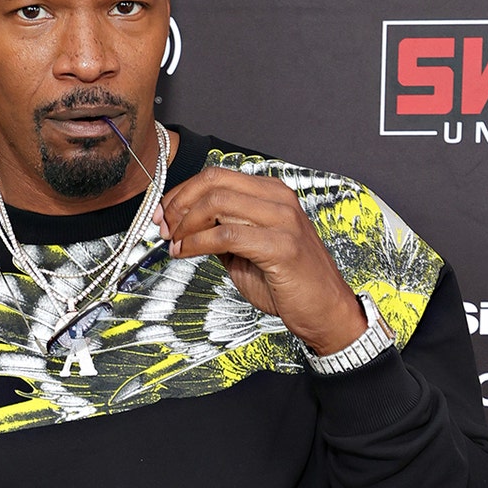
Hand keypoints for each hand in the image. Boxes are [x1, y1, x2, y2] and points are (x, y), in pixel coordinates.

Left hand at [155, 166, 365, 354]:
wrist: (325, 311)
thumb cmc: (287, 282)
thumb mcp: (247, 249)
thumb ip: (220, 230)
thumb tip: (181, 224)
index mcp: (271, 192)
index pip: (216, 176)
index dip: (181, 192)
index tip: (162, 214)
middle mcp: (278, 198)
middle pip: (213, 183)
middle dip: (178, 204)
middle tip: (163, 228)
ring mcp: (283, 220)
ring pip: (217, 204)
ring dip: (185, 225)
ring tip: (174, 244)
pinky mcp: (281, 246)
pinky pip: (226, 235)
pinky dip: (196, 243)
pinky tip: (185, 253)